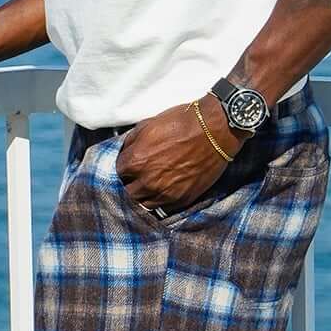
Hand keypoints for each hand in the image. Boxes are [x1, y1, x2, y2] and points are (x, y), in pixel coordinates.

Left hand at [116, 98, 241, 212]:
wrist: (214, 130)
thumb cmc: (182, 123)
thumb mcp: (148, 124)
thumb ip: (131, 142)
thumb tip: (124, 153)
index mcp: (136, 161)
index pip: (116, 173)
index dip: (122, 169)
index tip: (127, 167)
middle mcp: (147, 181)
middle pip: (127, 193)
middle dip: (129, 185)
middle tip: (136, 178)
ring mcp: (165, 193)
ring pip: (143, 204)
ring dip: (143, 196)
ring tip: (149, 187)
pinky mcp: (182, 199)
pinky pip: (163, 208)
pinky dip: (160, 201)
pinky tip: (163, 191)